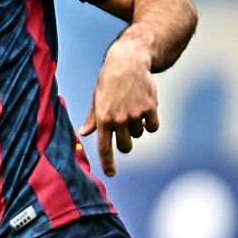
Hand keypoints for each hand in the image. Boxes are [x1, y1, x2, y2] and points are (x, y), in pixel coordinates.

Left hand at [79, 38, 158, 176]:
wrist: (128, 62)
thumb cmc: (109, 81)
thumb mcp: (97, 98)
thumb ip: (93, 118)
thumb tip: (83, 133)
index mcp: (103, 119)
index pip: (104, 148)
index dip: (108, 163)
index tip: (111, 174)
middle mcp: (119, 120)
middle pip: (125, 146)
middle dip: (126, 143)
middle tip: (125, 129)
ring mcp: (135, 115)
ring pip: (139, 134)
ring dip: (137, 127)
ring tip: (132, 107)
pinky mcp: (150, 109)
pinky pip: (153, 127)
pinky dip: (151, 122)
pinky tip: (146, 109)